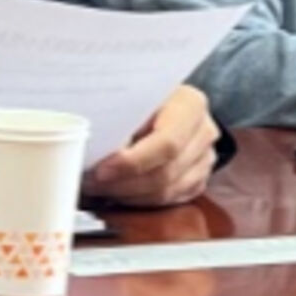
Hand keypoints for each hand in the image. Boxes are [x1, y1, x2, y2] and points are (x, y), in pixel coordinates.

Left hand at [82, 85, 218, 206]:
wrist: (163, 99)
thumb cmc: (143, 95)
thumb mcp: (132, 95)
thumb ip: (121, 118)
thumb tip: (97, 146)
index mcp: (191, 105)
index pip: (166, 143)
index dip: (132, 162)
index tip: (101, 170)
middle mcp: (203, 132)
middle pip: (165, 173)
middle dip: (123, 183)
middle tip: (91, 183)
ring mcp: (204, 158)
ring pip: (166, 192)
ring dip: (127, 195)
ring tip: (99, 188)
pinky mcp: (197, 179)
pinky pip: (168, 200)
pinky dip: (139, 200)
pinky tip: (117, 192)